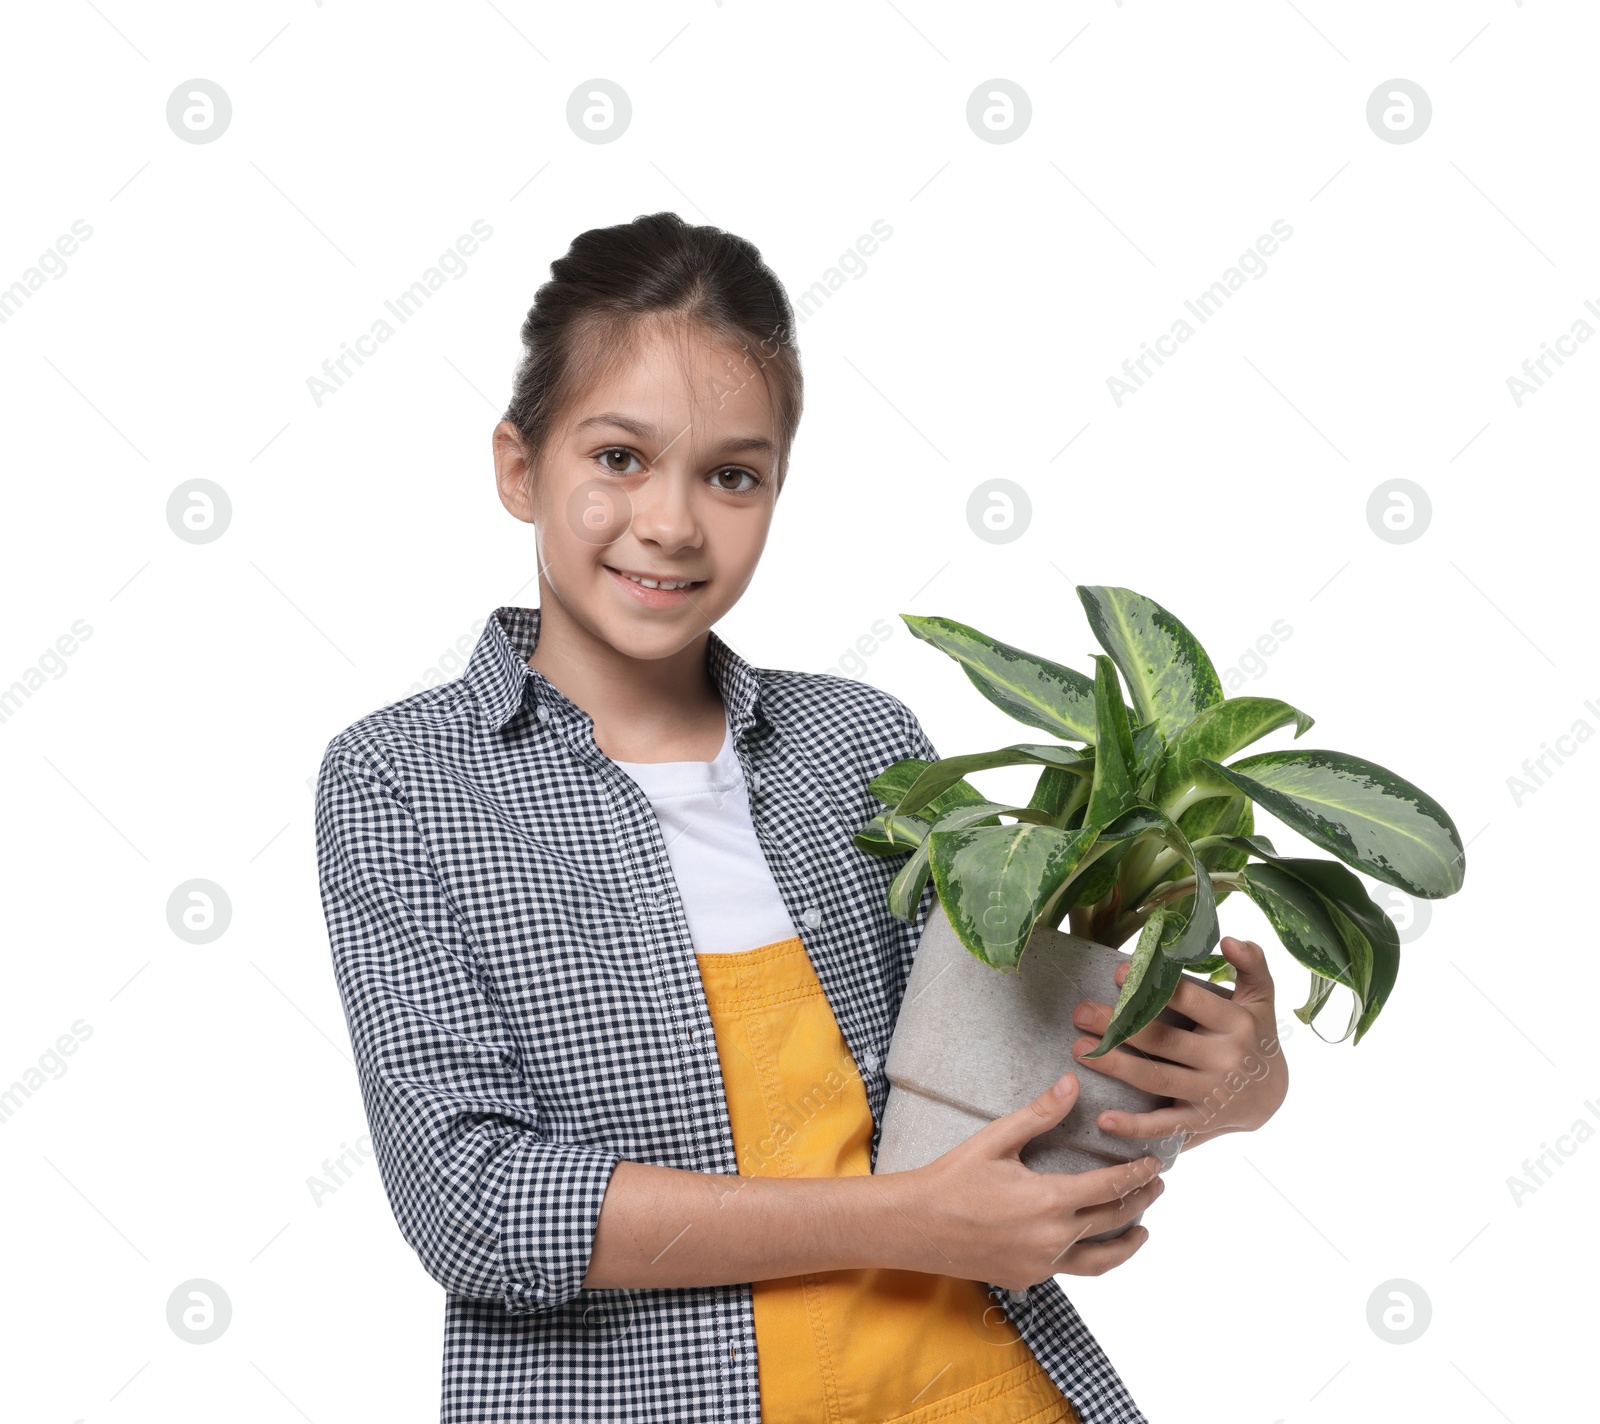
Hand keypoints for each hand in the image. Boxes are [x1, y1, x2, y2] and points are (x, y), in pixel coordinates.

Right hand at [890, 1072, 1163, 1288]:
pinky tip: (1088, 1242)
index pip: (1111, 1187)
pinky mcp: (1028, 1279)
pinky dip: (1088, 1255)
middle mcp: (1053, 1239)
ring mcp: (1041, 1265)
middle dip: (1140, 1201)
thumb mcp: (997, 1139)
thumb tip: (1072, 1083)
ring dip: (1127, 1244)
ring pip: (1101, 1260)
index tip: (1155, 1163)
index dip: (1137, 1173)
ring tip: (1142, 1231)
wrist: (916, 1226)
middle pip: (1113, 1220)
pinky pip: (1070, 1269)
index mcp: (1049, 1201)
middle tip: (1157, 1186)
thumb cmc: (953, 1178)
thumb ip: (1040, 1114)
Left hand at [1069, 935, 1287, 1153]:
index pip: (1191, 1001)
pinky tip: (1103, 1119)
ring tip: (1079, 1050)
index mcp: (1235, 1023)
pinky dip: (1134, 1127)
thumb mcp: (1261, 997)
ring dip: (1116, 1066)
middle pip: (1164, 1040)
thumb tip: (1231, 939)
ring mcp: (1210, 1093)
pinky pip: (1164, 1126)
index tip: (1119, 973)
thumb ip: (1252, 964)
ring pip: (1156, 1079)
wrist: (1273, 1096)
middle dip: (1119, 1026)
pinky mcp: (1199, 1121)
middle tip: (1081, 1012)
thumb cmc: (1256, 1035)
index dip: (1154, 987)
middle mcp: (1224, 1059)